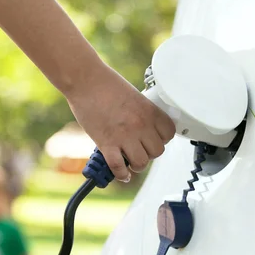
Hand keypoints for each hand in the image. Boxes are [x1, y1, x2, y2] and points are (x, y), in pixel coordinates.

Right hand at [67, 63, 175, 181]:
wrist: (85, 80)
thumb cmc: (105, 84)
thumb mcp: (134, 95)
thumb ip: (142, 113)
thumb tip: (144, 129)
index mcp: (149, 111)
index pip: (169, 134)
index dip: (162, 139)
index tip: (155, 140)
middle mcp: (140, 124)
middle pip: (157, 152)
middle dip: (149, 153)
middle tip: (141, 149)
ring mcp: (124, 136)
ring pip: (141, 163)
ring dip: (136, 165)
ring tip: (130, 160)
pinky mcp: (106, 144)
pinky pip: (118, 167)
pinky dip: (121, 174)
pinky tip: (122, 173)